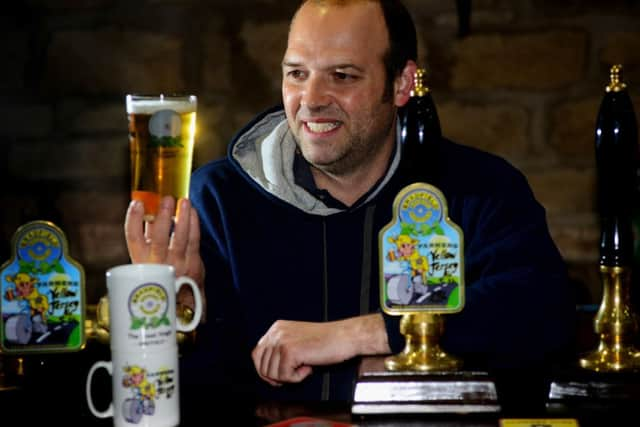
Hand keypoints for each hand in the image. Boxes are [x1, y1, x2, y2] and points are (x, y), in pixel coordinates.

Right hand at [124, 196, 204, 311]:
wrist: (180, 304)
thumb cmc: (162, 274)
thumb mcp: (148, 258)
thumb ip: (148, 235)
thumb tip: (148, 209)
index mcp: (140, 262)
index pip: (133, 239)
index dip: (133, 220)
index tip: (137, 203)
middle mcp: (157, 264)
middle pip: (158, 237)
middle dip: (162, 216)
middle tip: (166, 199)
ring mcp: (176, 264)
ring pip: (179, 238)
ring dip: (182, 217)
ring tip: (183, 201)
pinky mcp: (193, 264)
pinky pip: (193, 240)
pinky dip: (194, 224)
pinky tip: (192, 212)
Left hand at [251, 314, 389, 385]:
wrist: (345, 337)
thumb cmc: (326, 341)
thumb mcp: (297, 341)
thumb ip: (280, 350)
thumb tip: (265, 372)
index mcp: (277, 328)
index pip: (257, 354)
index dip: (266, 370)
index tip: (280, 376)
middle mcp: (276, 332)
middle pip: (261, 366)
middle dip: (277, 377)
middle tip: (295, 373)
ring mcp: (282, 340)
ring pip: (272, 374)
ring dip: (289, 377)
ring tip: (304, 367)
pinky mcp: (290, 350)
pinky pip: (284, 377)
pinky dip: (297, 378)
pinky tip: (308, 368)